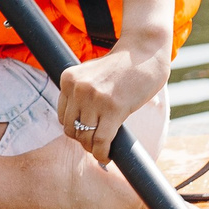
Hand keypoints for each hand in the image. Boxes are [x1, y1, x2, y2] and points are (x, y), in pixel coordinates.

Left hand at [55, 40, 168, 165]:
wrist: (145, 51)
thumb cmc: (121, 65)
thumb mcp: (91, 74)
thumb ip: (82, 93)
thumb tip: (80, 125)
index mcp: (69, 78)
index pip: (63, 116)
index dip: (75, 128)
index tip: (87, 133)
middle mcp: (78, 88)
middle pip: (71, 129)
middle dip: (83, 139)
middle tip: (95, 143)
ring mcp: (95, 98)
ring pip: (85, 137)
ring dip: (93, 149)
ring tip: (102, 150)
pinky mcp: (113, 108)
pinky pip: (101, 141)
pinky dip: (102, 154)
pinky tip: (107, 157)